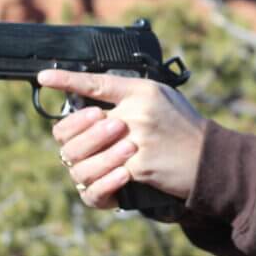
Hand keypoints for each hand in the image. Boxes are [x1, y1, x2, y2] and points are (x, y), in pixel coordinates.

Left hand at [37, 70, 207, 208]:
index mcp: (141, 91)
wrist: (211, 160)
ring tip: (95, 164)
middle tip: (77, 143)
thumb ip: (132, 96)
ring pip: (88, 152)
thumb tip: (98, 100)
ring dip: (88, 161)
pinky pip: (106, 174)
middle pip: (82, 123)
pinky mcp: (138, 165)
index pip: (96, 82)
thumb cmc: (187, 129)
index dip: (66, 78)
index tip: (44, 76)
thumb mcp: (163, 99)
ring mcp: (136, 140)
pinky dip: (106, 178)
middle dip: (74, 136)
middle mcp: (136, 112)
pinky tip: (112, 177)